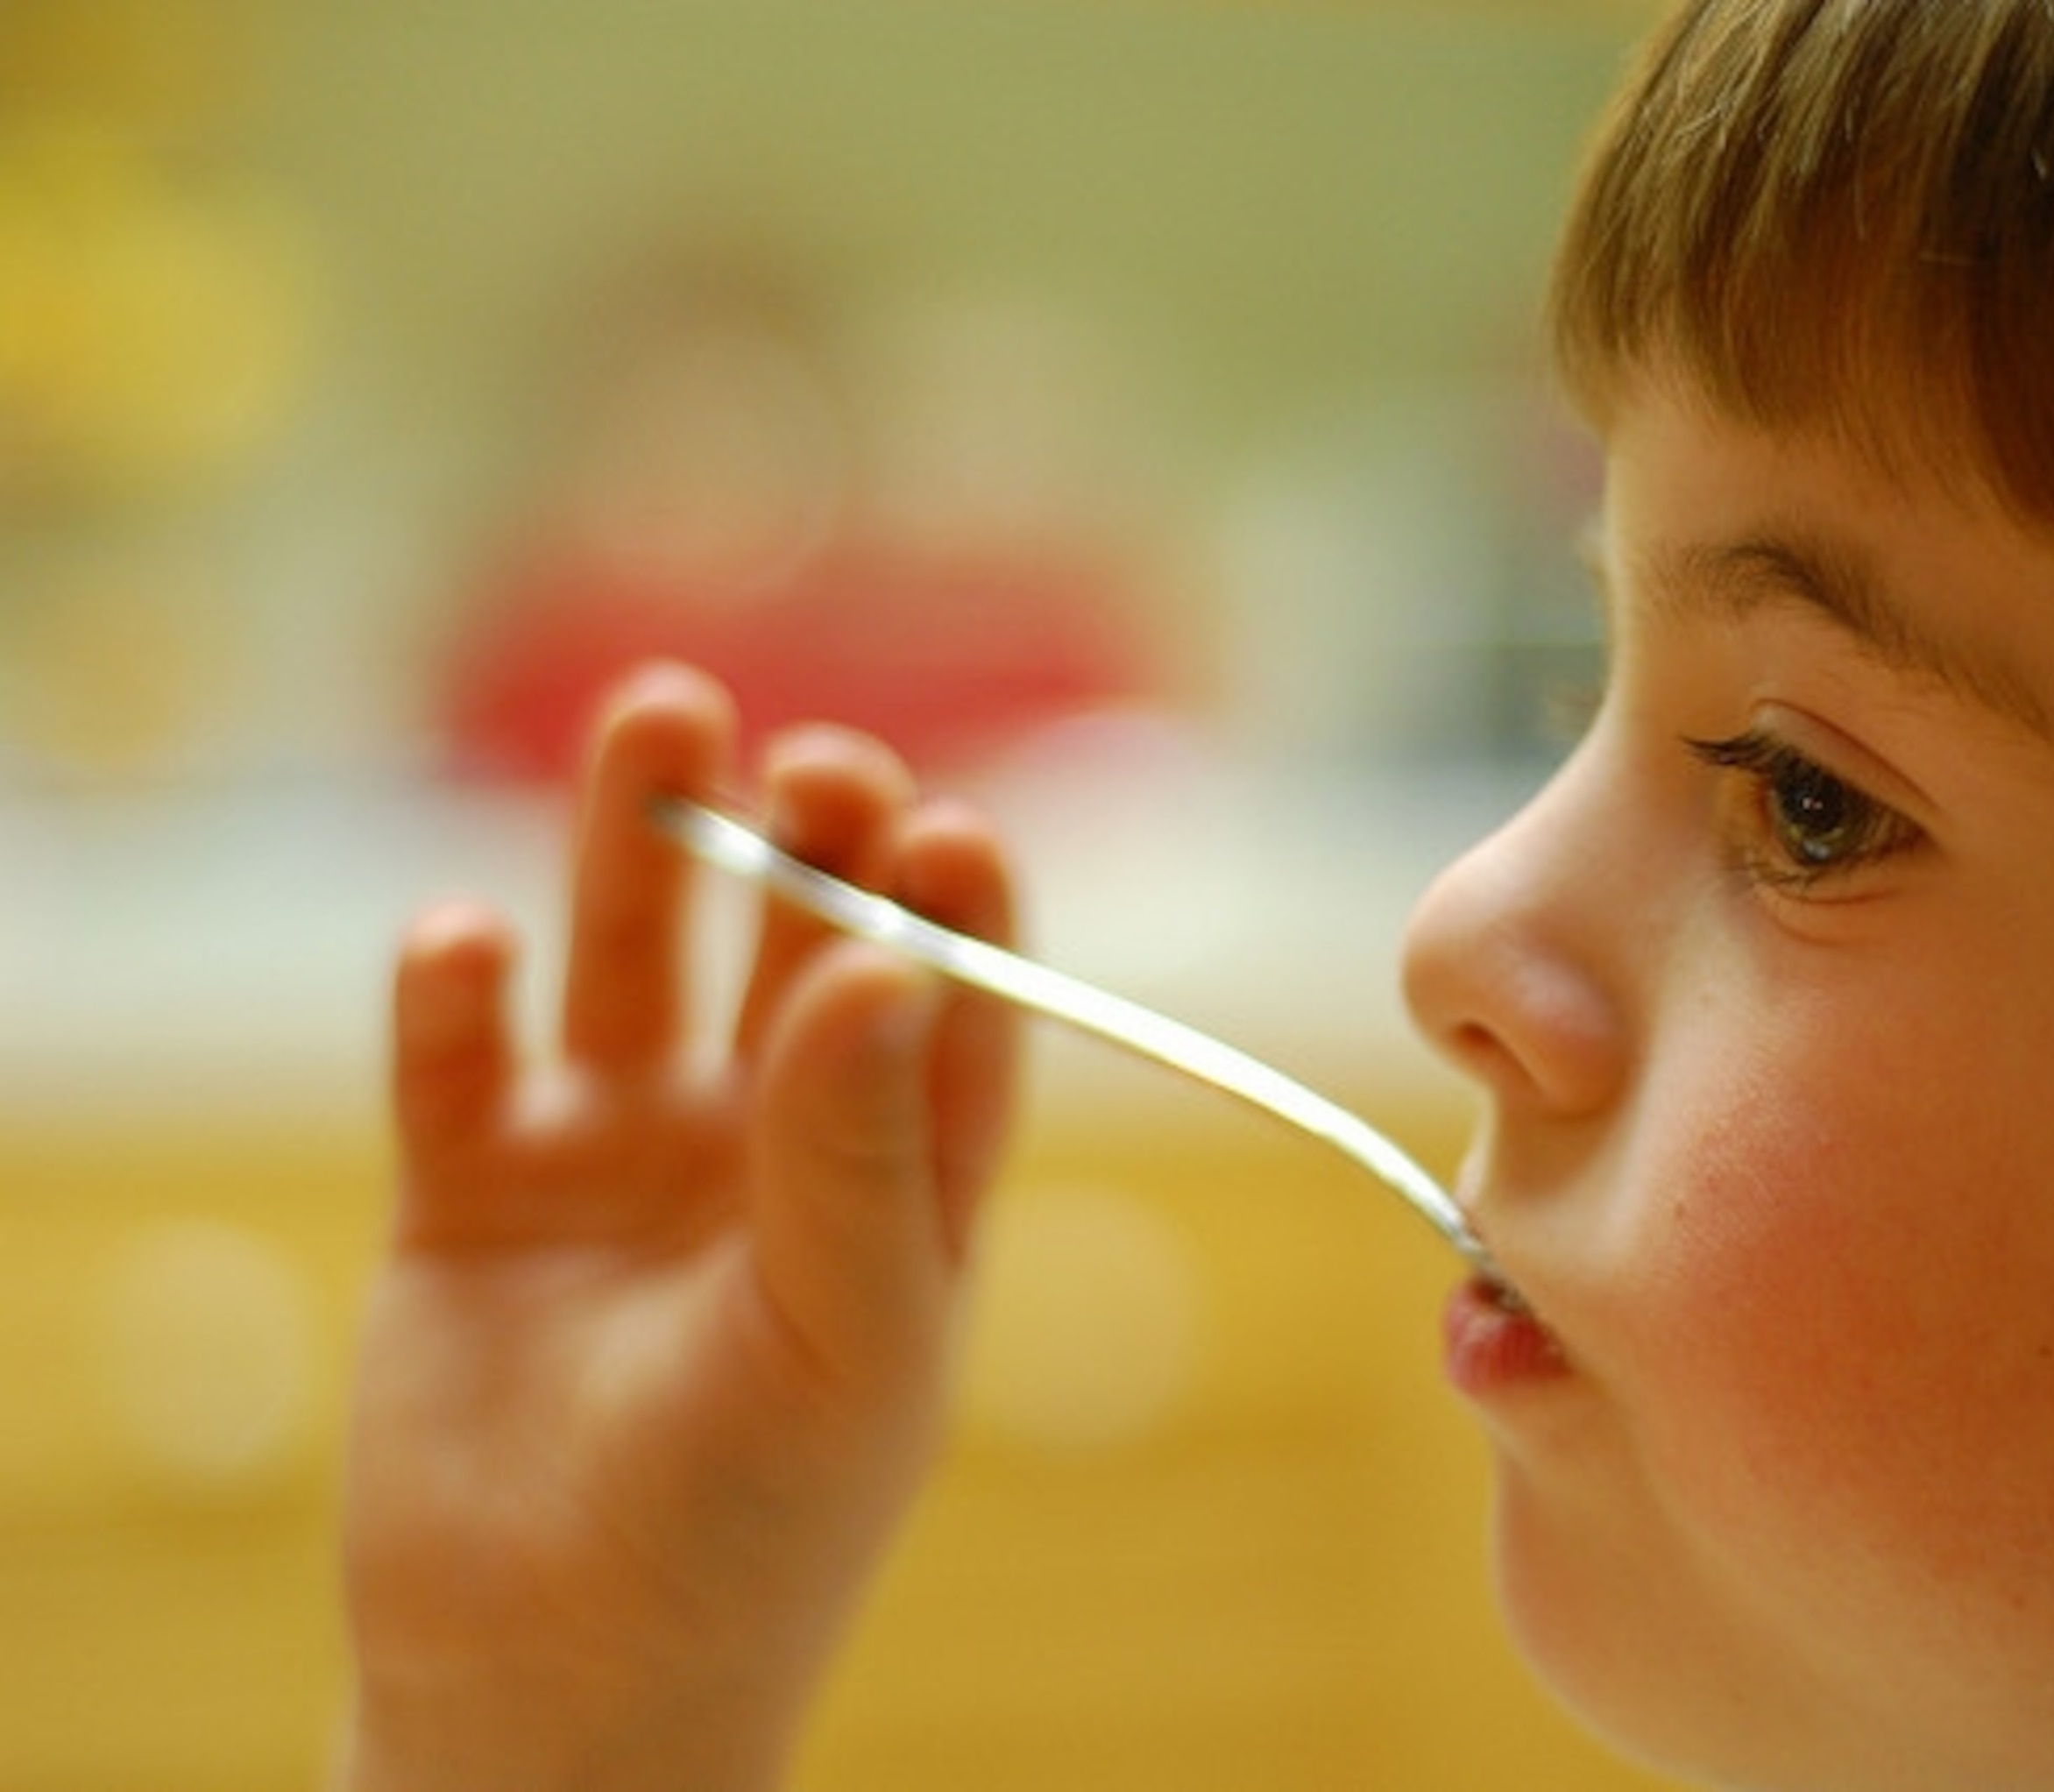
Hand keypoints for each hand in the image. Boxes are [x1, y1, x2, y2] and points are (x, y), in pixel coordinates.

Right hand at [337, 663, 1017, 1790]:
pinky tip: (470, 944)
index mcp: (893, 1181)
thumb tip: (890, 955)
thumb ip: (857, 1151)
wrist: (553, 1685)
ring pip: (631, 956)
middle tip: (817, 762)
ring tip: (667, 715)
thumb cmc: (751, 1530)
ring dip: (643, 840)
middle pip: (792, 948)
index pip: (948, 1010)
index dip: (956, 913)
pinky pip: (463, 1058)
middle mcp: (764, 1143)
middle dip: (807, 846)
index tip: (952, 827)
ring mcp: (618, 1155)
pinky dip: (458, 993)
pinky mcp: (474, 1187)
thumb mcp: (842, 1340)